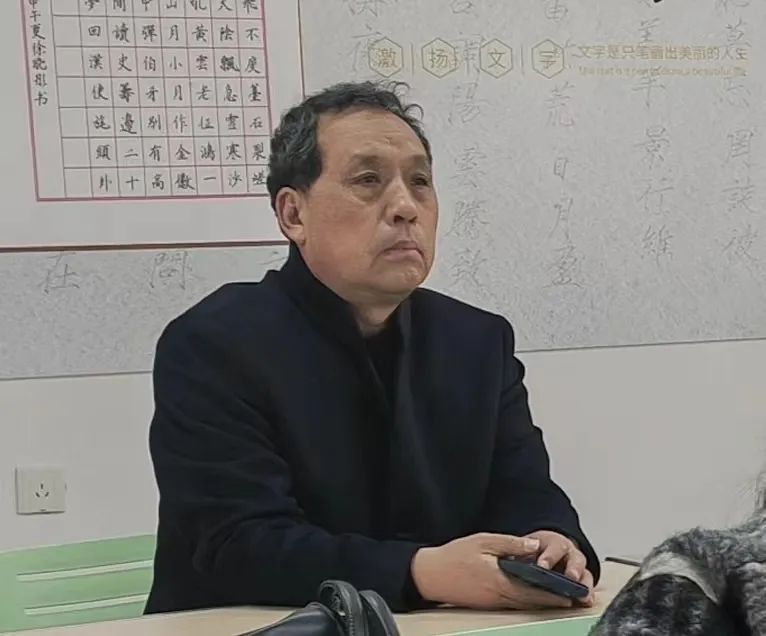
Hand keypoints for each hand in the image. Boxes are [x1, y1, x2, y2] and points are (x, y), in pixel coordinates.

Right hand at [410, 533, 576, 609]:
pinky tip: (531, 594)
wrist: (430, 574)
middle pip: (532, 601)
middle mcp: (499, 596)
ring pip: (522, 603)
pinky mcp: (486, 603)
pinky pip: (511, 602)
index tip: (570, 594)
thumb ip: (510, 544)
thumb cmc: (454, 556)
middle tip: (572, 600)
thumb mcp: (483, 541)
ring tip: (558, 598)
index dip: (554, 594)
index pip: (533, 590)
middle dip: (553, 601)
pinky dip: (525, 599)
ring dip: (540, 601)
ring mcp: (493, 602)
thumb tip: (534, 545)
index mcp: (500, 580)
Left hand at [525, 530, 595, 606]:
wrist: (542, 553)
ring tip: (581, 595)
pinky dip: (587, 596)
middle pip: (575, 560)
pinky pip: (588, 590)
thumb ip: (520, 552)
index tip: (542, 566)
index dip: (549, 557)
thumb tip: (511, 560)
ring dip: (584, 584)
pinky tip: (585, 602)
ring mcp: (578, 570)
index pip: (554, 547)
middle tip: (570, 578)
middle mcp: (570, 555)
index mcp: (555, 543)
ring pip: (586, 574)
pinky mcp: (582, 584)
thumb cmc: (534, 551)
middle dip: (573, 569)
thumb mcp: (525, 547)